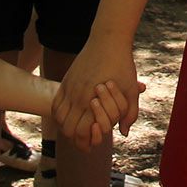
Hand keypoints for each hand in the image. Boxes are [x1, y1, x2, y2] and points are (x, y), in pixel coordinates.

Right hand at [53, 35, 142, 152]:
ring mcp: (69, 88)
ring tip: (77, 128)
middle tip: (84, 140)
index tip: (90, 146)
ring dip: (66, 126)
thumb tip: (123, 133)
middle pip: (66, 129)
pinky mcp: (66, 80)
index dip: (85, 142)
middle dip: (75, 138)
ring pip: (58, 118)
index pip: (80, 132)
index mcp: (93, 101)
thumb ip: (129, 114)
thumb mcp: (130, 91)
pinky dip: (60, 114)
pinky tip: (69, 115)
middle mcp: (77, 96)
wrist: (108, 40)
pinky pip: (56, 104)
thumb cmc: (123, 65)